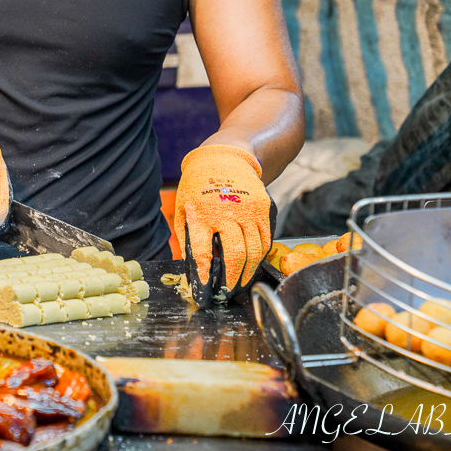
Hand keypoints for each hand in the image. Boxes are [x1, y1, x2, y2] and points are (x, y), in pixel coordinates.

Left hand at [174, 144, 272, 299]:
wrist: (224, 158)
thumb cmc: (198, 186)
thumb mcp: (182, 208)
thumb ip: (187, 237)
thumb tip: (192, 267)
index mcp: (201, 214)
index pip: (204, 253)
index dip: (205, 276)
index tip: (205, 291)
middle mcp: (226, 212)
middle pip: (236, 255)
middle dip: (233, 280)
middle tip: (229, 292)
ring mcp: (249, 210)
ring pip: (256, 251)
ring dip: (250, 272)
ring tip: (242, 283)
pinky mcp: (264, 208)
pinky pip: (267, 239)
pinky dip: (261, 256)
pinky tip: (253, 264)